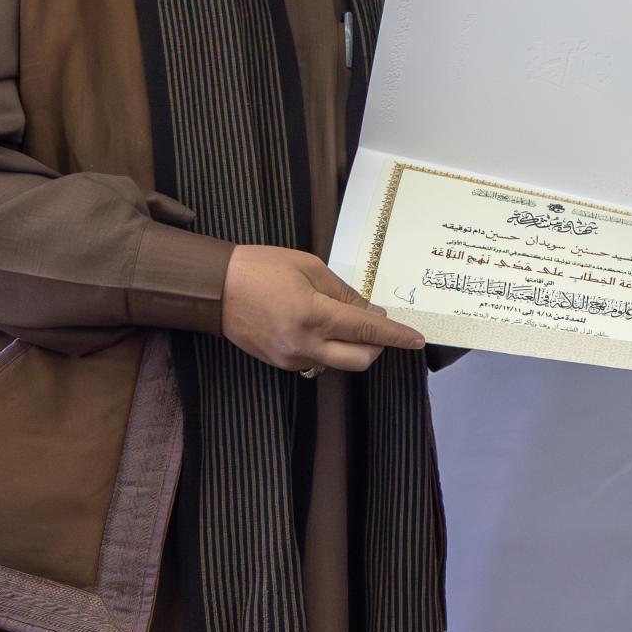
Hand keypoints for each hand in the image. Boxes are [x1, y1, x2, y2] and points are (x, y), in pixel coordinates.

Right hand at [220, 245, 424, 372]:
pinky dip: (330, 348)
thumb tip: (371, 310)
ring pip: (339, 363)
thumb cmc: (261, 268)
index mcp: (314, 315)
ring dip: (352, 347)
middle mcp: (305, 344)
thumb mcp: (309, 267)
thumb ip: (344, 293)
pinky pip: (318, 361)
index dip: (395, 336)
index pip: (367, 330)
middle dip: (377, 345)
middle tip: (378, 324)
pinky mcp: (281, 364)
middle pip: (359, 360)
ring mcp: (291, 358)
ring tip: (344, 319)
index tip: (416, 339)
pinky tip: (321, 327)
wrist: (214, 288)